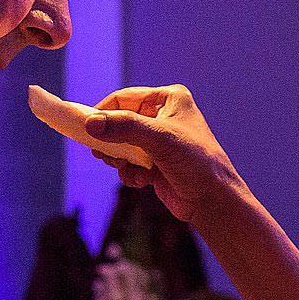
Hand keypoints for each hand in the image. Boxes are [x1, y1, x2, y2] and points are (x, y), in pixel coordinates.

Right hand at [86, 85, 245, 225]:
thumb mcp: (159, 139)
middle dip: (110, 140)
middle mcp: (163, 116)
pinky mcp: (155, 163)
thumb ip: (124, 128)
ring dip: (119, 159)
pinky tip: (141, 181)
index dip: (103, 112)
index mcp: (169, 99)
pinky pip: (129, 163)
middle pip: (119, 122)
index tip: (85, 128)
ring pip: (121, 145)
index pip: (124, 98)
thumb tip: (90, 123)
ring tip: (123, 168)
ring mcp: (159, 141)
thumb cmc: (197, 163)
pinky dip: (129, 173)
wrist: (213, 202)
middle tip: (100, 153)